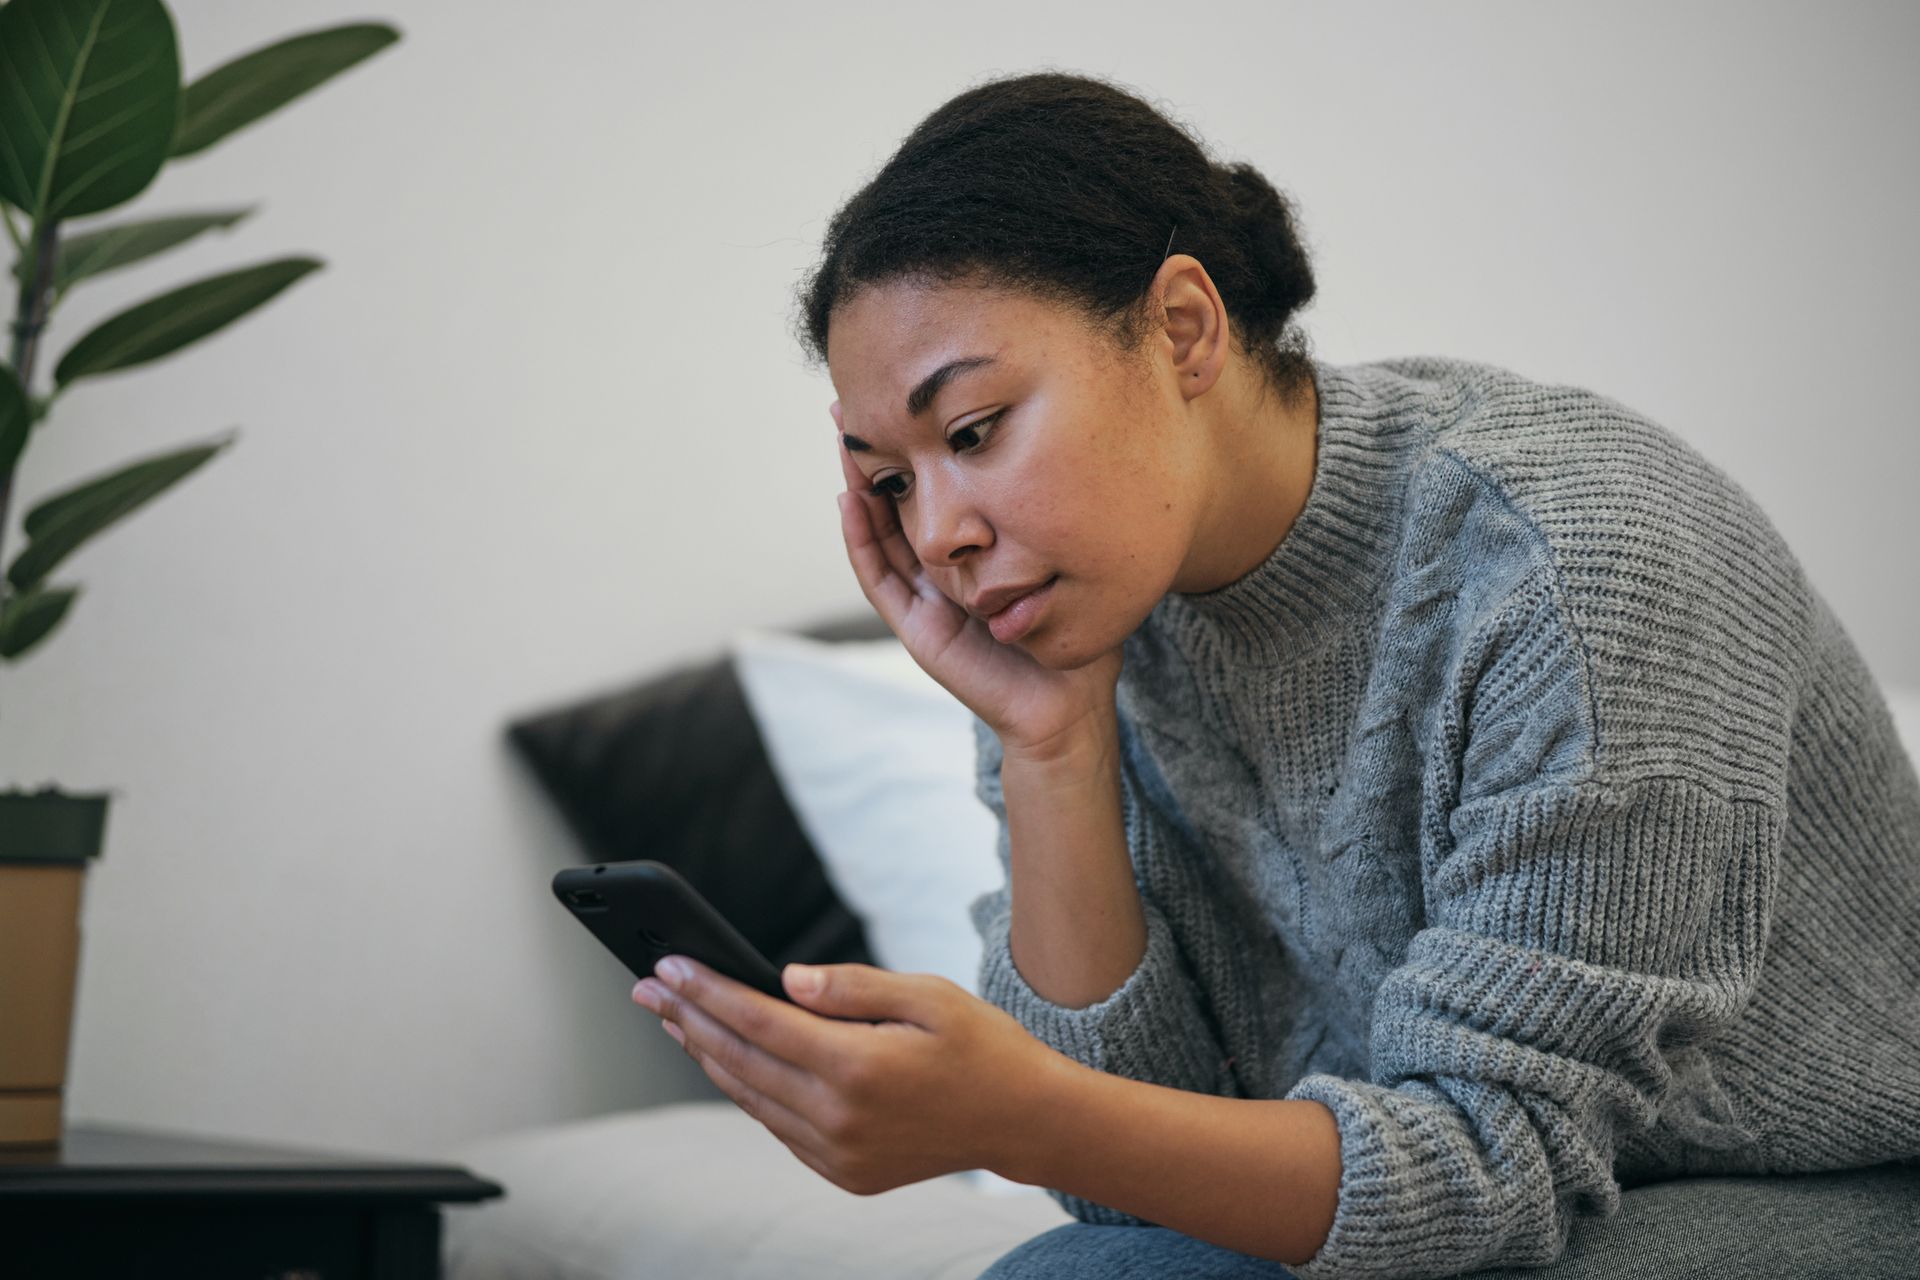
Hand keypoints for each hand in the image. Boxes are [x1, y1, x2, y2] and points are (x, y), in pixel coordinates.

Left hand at [631, 956, 1061, 1193]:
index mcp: (858, 1067)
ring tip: (677, 1019)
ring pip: (751, 1097)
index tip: (669, 965)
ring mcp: (838, 1153)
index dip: (707, 991)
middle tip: (648, 987)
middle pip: (741, 1060)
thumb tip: (785, 980)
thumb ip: (853, 987)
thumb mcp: (928, 996)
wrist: (1022, 1121)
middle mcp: (839, 1118)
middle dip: (689, 1019)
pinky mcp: (843, 1172)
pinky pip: (778, 1125)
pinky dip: (747, 1089)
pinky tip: (730, 1059)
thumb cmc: (981, 1045)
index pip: (759, 1021)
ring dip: (709, 1055)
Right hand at [832, 399, 1122, 758]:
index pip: (930, 493)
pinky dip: (861, 540)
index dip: (910, 450)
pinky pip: (880, 579)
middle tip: (848, 405)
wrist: (1068, 705)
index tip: (899, 399)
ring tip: (842, 441)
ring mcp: (924, 601)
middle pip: (893, 504)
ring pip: (877, 535)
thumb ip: (1056, 520)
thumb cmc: (1076, 636)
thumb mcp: (1066, 561)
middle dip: (871, 457)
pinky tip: (850, 500)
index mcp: (971, 556)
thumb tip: (1079, 448)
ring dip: (856, 488)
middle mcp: (941, 573)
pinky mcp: (918, 628)